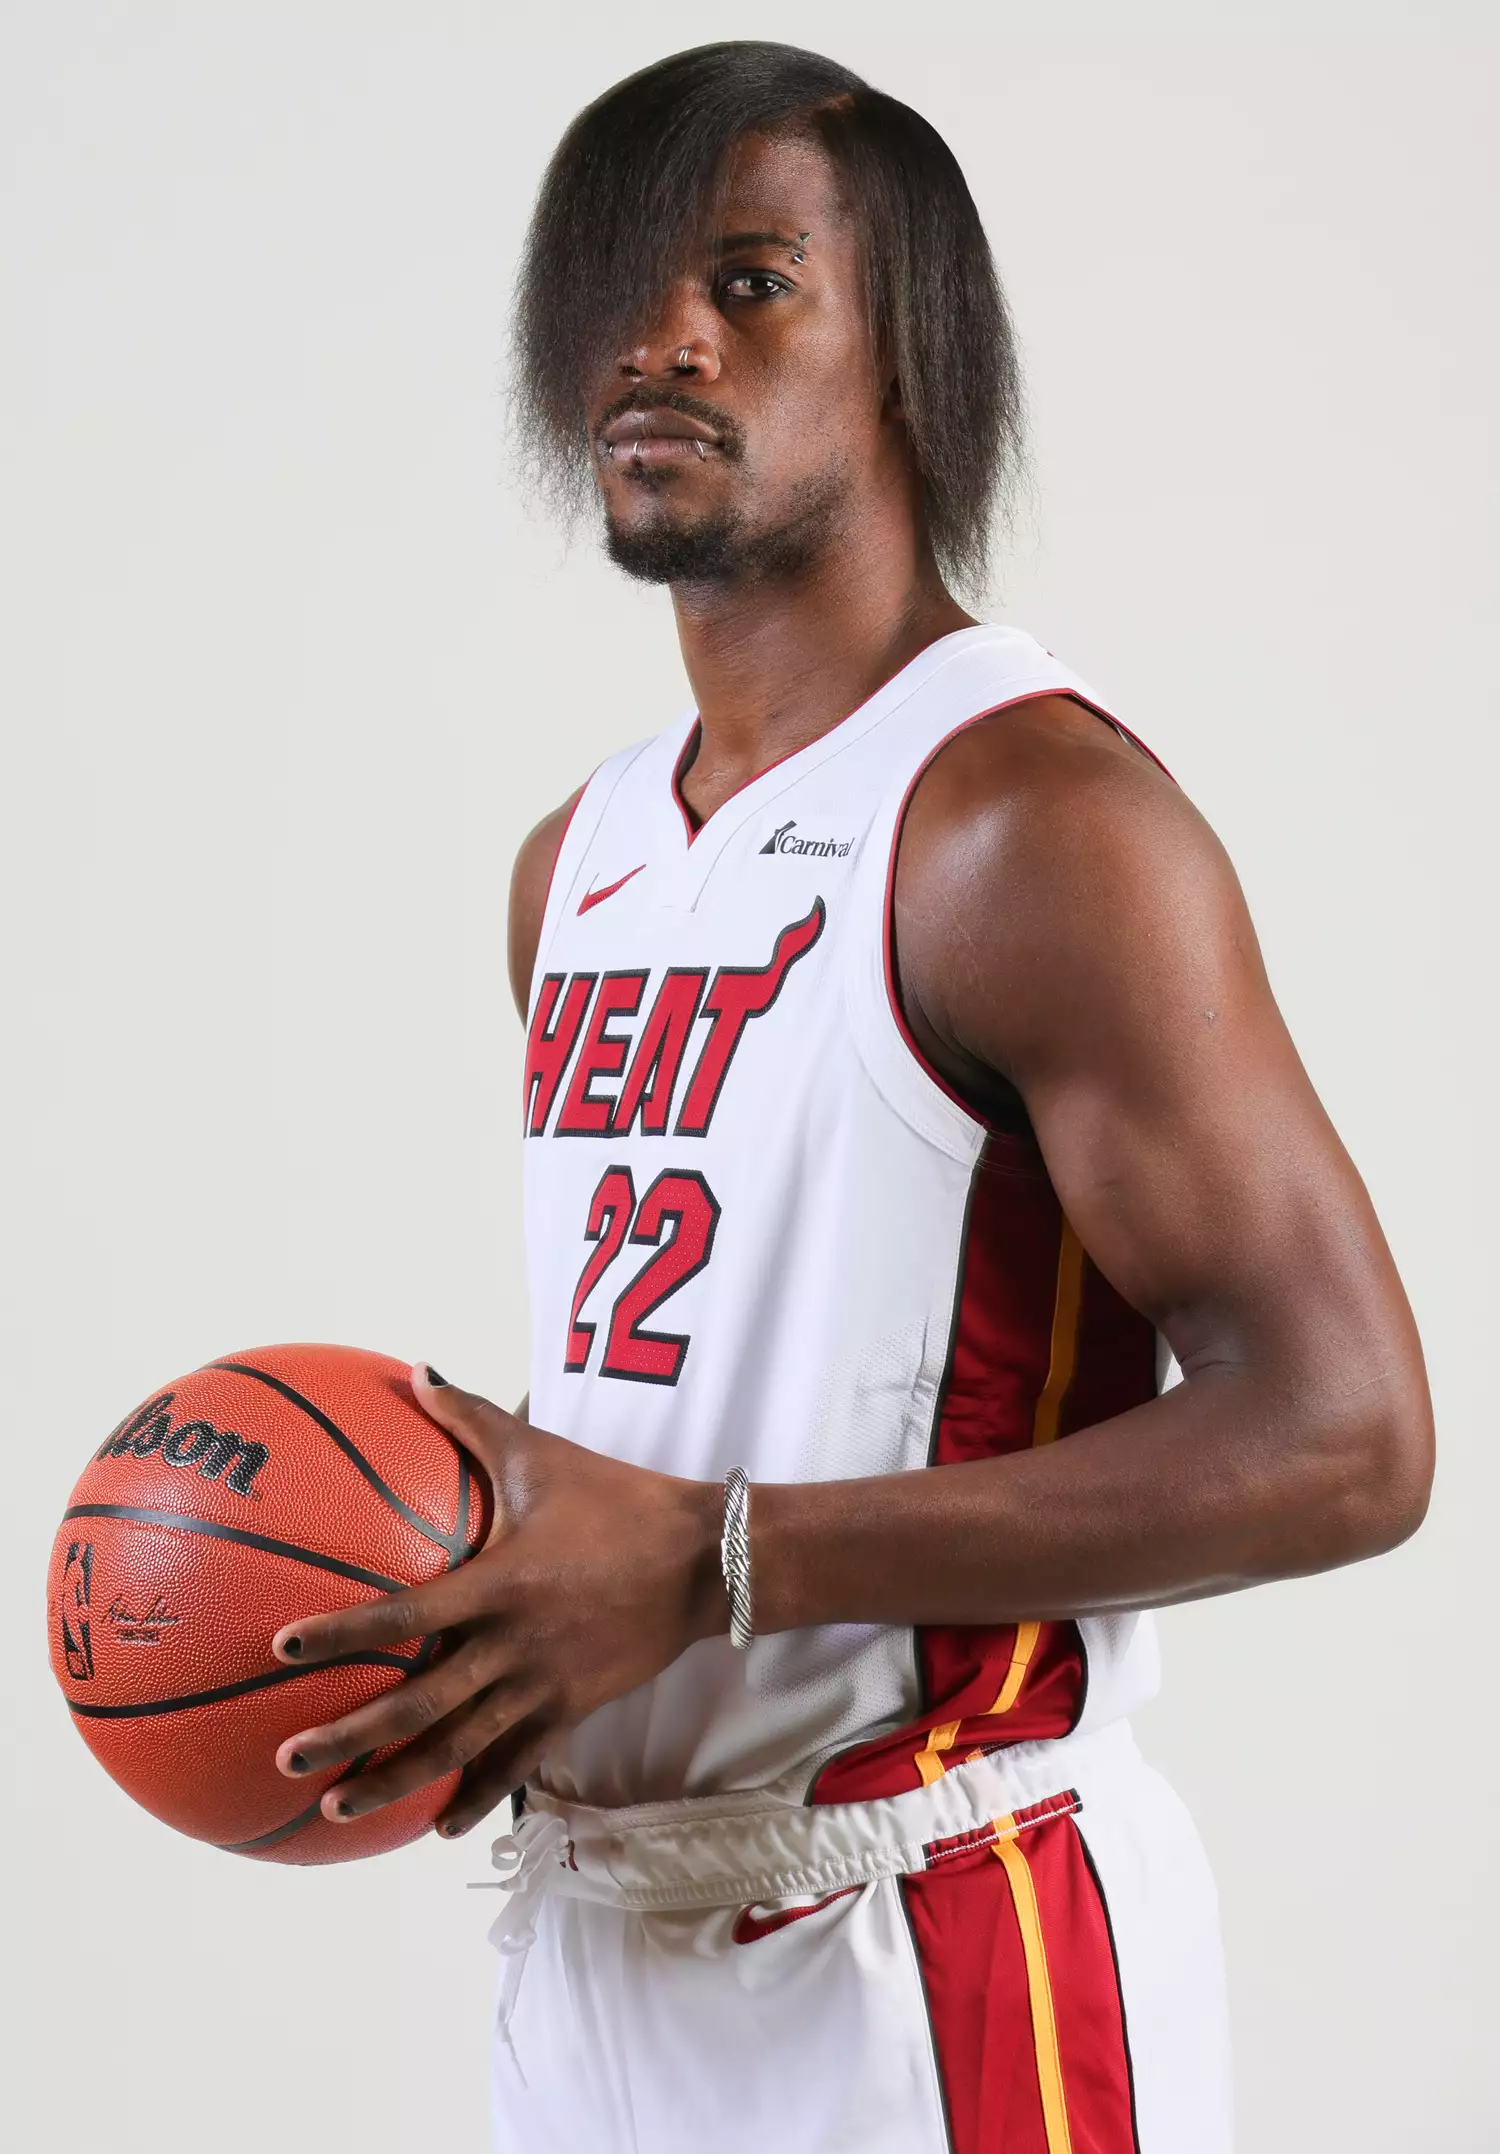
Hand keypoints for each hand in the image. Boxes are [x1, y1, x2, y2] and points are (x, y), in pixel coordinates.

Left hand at [270, 1367, 726, 1835]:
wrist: (703, 1559)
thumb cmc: (614, 1499)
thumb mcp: (539, 1455)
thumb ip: (471, 1417)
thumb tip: (415, 1372)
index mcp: (498, 1584)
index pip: (404, 1615)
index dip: (343, 1633)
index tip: (283, 1649)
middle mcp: (512, 1645)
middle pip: (419, 1703)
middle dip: (350, 1736)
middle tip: (287, 1758)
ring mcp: (542, 1685)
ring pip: (459, 1748)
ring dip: (397, 1782)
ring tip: (339, 1810)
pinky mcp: (571, 1709)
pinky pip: (515, 1763)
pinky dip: (475, 1796)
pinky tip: (435, 1826)